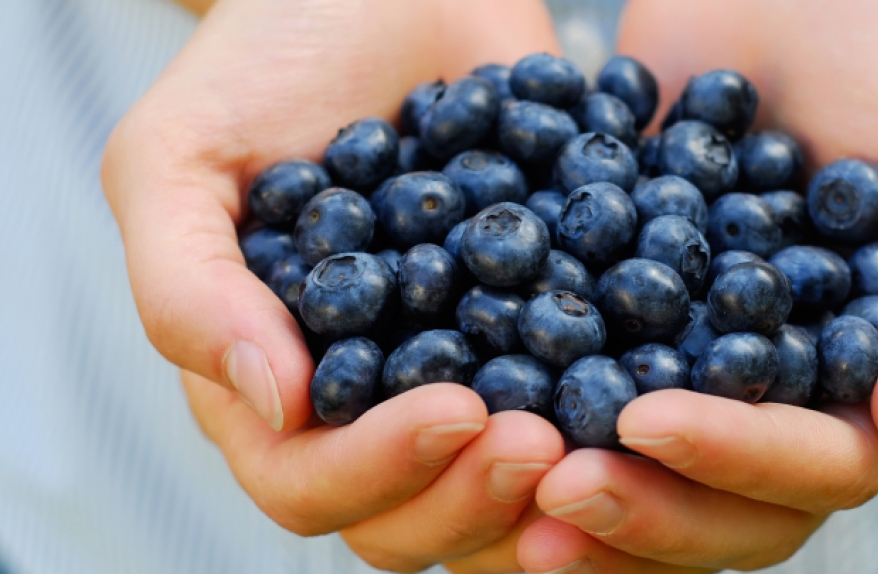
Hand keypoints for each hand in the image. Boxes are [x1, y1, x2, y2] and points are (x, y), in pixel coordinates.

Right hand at [102, 1, 565, 569]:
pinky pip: (582, 395)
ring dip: (556, 480)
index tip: (459, 410)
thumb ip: (187, 287)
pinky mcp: (541, 324)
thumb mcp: (178, 157)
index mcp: (270, 381)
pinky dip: (618, 409)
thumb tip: (275, 405)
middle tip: (545, 441)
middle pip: (412, 515)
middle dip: (477, 497)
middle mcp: (366, 399)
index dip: (378, 470)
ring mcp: (460, 367)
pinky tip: (660, 385)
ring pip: (502, 485)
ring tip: (608, 425)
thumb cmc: (266, 62)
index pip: (306, 483)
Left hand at [518, 0, 877, 570]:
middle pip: (737, 505)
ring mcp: (719, 366)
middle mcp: (809, 397)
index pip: (829, 463)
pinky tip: (476, 416)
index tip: (645, 423)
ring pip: (659, 474)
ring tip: (504, 478)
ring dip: (586, 487)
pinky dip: (541, 411)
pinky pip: (590, 386)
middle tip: (553, 489)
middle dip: (649, 507)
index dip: (740, 459)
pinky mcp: (642, 322)